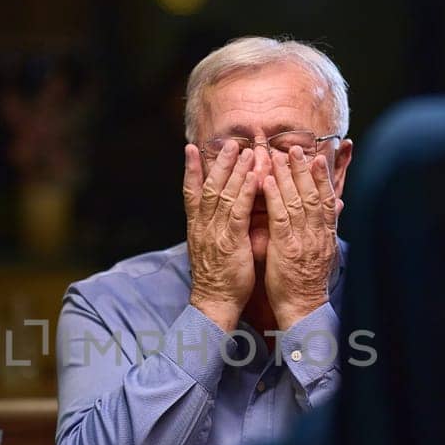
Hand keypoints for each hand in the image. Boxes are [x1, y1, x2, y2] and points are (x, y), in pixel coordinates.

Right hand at [184, 143, 260, 331]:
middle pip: (210, 187)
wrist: (214, 302)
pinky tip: (254, 177)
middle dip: (219, 163)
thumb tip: (217, 211)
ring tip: (245, 151)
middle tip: (229, 142)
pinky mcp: (231, 242)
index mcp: (197, 227)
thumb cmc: (216, 277)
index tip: (191, 148)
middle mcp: (203, 226)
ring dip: (235, 171)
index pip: (190, 192)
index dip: (190, 169)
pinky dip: (246, 193)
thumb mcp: (208, 247)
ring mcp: (216, 233)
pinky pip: (239, 212)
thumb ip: (212, 227)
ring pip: (224, 195)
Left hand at [261, 146, 338, 329]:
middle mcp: (317, 233)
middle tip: (297, 147)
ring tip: (280, 155)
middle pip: (313, 195)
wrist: (304, 308)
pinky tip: (267, 182)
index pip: (327, 199)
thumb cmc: (309, 282)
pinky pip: (280, 218)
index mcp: (326, 234)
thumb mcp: (325, 251)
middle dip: (305, 169)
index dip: (324, 176)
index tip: (320, 156)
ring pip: (297, 202)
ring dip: (288, 176)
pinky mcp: (286, 248)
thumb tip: (337, 205)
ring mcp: (302, 240)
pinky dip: (275, 198)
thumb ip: (328, 226)